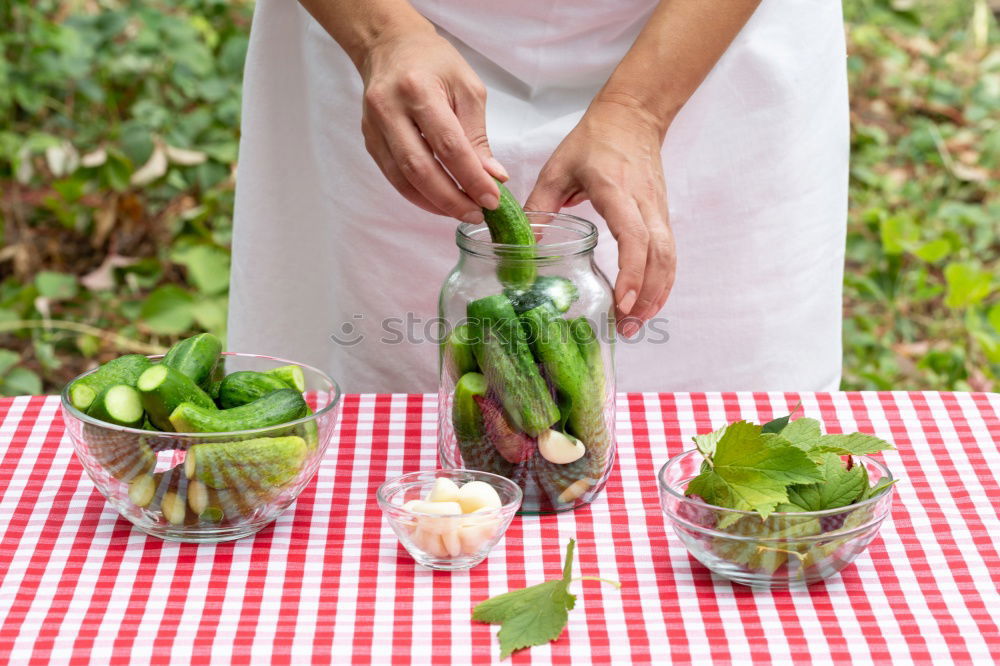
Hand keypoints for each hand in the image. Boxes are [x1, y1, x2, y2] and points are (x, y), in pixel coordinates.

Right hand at [358, 27, 506, 221]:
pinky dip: (418, 195)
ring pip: (403, 180)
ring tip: (462, 211)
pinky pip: (393, 177)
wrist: (390, 45)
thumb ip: (478, 136)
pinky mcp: (370, 140)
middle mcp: (389, 109)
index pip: (449, 146)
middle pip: (420, 169)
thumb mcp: (468, 89)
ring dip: (434, 203)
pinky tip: (440, 201)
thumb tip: (492, 177)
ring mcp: (374, 127)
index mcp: (418, 90)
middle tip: (477, 213)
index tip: (492, 199)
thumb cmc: (434, 62)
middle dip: (452, 199)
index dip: (472, 178)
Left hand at [525, 99, 675, 336]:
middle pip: (658, 255)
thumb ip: (539, 207)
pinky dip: (662, 283)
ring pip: (668, 258)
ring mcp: (658, 210)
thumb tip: (522, 248)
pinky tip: (647, 304)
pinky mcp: (662, 216)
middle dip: (645, 295)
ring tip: (635, 324)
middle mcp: (644, 203)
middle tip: (626, 327)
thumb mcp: (557, 169)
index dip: (631, 271)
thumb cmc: (594, 141)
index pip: (634, 235)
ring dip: (655, 294)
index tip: (621, 301)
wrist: (633, 116)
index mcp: (616, 190)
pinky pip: (669, 254)